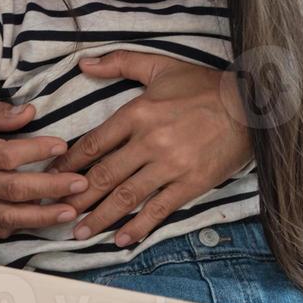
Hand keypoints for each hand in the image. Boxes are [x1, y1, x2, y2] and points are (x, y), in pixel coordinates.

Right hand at [0, 102, 84, 237]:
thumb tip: (29, 113)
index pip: (4, 155)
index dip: (35, 151)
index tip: (61, 145)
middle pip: (10, 188)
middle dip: (50, 187)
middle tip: (79, 183)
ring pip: (6, 215)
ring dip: (42, 215)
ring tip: (70, 210)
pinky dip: (21, 226)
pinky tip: (44, 223)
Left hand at [55, 51, 250, 246]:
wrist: (250, 104)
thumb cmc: (202, 85)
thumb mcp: (159, 66)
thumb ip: (118, 63)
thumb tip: (84, 64)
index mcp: (137, 112)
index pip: (93, 143)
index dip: (69, 163)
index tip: (52, 176)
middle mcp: (149, 141)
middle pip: (104, 174)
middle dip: (77, 196)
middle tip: (56, 211)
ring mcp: (171, 165)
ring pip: (127, 196)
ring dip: (100, 216)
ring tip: (80, 232)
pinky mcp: (192, 182)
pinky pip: (160, 209)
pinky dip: (139, 226)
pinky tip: (122, 239)